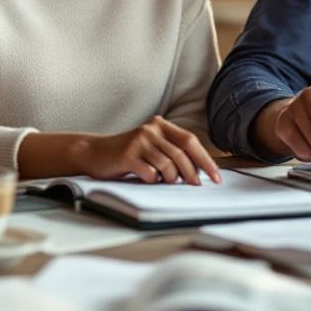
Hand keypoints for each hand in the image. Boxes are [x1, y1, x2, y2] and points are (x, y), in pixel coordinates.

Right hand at [75, 117, 221, 184]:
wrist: (93, 152)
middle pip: (181, 154)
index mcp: (160, 125)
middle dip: (192, 173)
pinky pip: (150, 173)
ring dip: (170, 179)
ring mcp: (138, 141)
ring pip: (167, 165)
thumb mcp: (151, 146)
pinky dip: (153, 180)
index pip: (190, 141)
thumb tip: (198, 172)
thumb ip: (171, 152)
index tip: (216, 176)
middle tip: (195, 185)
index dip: (205, 160)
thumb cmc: (127, 153)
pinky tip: (147, 178)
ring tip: (163, 180)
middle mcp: (150, 130)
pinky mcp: (127, 155)